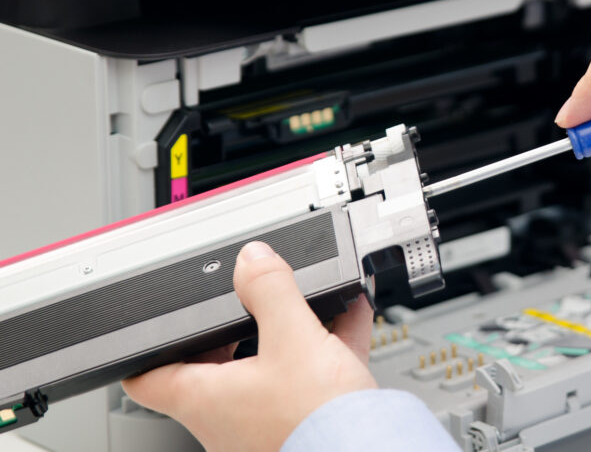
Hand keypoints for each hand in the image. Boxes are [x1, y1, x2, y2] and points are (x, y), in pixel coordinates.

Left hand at [122, 242, 376, 451]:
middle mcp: (227, 421)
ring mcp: (264, 427)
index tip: (154, 327)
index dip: (145, 347)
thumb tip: (251, 259)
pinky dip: (324, 347)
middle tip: (247, 301)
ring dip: (286, 334)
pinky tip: (350, 316)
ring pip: (267, 370)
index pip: (146, 378)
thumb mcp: (293, 337)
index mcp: (205, 400)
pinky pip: (308, 378)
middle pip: (213, 366)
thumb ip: (269, 290)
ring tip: (311, 303)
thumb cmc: (318, 421)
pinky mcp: (303, 425)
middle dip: (233, 328)